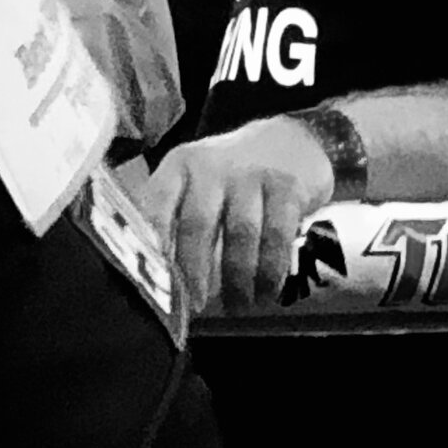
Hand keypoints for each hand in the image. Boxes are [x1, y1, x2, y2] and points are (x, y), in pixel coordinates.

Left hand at [133, 116, 335, 315]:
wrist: (294, 141)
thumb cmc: (234, 178)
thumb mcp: (199, 185)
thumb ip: (177, 222)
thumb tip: (160, 284)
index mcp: (180, 167)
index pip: (157, 205)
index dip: (153, 246)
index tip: (154, 282)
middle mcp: (212, 166)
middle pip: (198, 224)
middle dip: (195, 272)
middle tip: (195, 307)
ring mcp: (251, 173)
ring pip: (240, 234)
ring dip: (238, 278)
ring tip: (238, 306)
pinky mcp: (287, 186)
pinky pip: (276, 235)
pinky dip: (271, 270)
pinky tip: (267, 291)